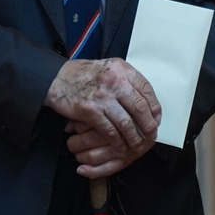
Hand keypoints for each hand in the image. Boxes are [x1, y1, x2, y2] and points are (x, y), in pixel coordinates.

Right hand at [44, 57, 160, 157]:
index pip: (146, 89)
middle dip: (148, 125)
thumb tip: (146, 100)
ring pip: (126, 122)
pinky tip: (121, 146)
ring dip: (134, 137)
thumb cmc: (84, 75)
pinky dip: (117, 142)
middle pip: (140, 107)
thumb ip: (126, 80)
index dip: (154, 107)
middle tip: (152, 134)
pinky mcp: (90, 110)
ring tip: (137, 144)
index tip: (157, 117)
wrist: (57, 78)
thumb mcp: (109, 68)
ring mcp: (102, 96)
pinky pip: (110, 131)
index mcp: (122, 69)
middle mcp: (114, 81)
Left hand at [64, 120, 153, 177]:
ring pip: (94, 155)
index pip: (91, 123)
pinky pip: (107, 169)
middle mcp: (121, 135)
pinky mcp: (127, 161)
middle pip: (89, 139)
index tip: (71, 127)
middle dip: (75, 142)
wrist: (151, 123)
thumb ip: (96, 111)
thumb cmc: (132, 112)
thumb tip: (71, 123)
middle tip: (71, 141)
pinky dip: (92, 171)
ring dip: (80, 155)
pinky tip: (82, 170)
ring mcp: (125, 149)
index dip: (77, 126)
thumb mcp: (118, 101)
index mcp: (119, 117)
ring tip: (75, 152)